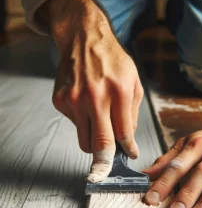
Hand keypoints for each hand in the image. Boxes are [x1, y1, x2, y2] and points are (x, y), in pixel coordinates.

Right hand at [39, 0, 143, 181]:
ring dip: (94, 142)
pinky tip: (87, 105)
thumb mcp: (134, 82)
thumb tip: (127, 139)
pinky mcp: (60, 101)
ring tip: (100, 127)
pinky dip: (84, 122)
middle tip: (108, 168)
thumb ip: (132, 113)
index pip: (123, 133)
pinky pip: (75, 126)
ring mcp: (74, 100)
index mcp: (119, 91)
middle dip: (106, 162)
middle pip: (100, 145)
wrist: (84, 40)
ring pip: (85, 142)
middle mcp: (95, 97)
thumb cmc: (113, 61)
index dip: (128, 149)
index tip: (130, 155)